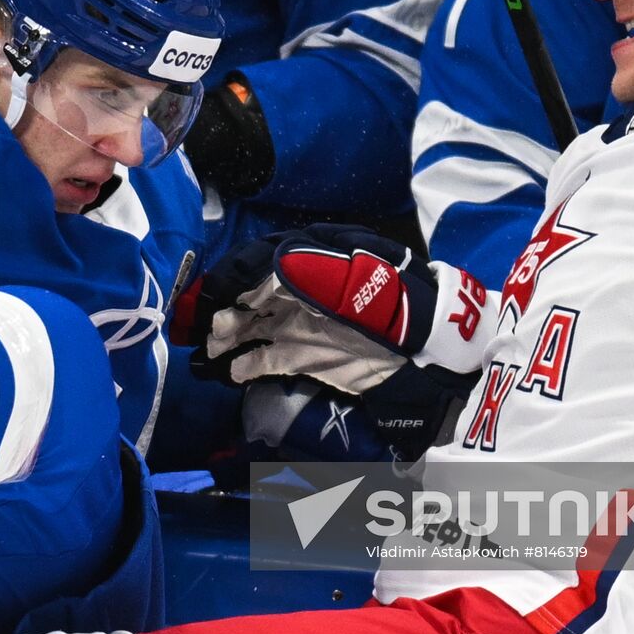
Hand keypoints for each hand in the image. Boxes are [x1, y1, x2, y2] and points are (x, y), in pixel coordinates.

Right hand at [181, 224, 490, 457]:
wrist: (437, 352)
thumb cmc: (398, 307)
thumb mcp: (360, 281)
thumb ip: (314, 272)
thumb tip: (272, 266)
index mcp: (314, 259)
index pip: (259, 261)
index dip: (230, 277)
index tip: (206, 297)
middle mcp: (303, 288)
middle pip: (250, 294)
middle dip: (221, 310)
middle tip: (196, 331)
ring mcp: (305, 323)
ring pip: (254, 325)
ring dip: (227, 337)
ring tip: (207, 356)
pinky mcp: (311, 356)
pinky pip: (270, 357)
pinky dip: (248, 364)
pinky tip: (232, 374)